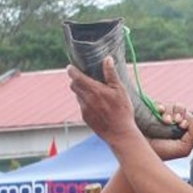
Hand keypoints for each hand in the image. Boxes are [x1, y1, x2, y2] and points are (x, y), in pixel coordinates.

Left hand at [67, 58, 192, 158]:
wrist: (119, 133)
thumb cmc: (122, 111)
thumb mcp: (120, 90)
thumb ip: (111, 74)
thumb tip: (107, 59)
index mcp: (94, 90)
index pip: (76, 77)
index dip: (72, 71)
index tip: (70, 67)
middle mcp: (86, 99)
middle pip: (74, 86)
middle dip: (76, 81)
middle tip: (83, 78)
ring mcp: (84, 110)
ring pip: (78, 96)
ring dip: (82, 92)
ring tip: (94, 92)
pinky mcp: (86, 118)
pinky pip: (82, 106)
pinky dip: (86, 102)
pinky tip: (98, 105)